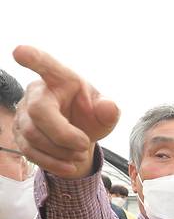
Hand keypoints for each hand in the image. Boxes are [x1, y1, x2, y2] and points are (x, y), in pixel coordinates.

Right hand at [12, 45, 119, 177]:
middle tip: (84, 145)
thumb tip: (110, 108)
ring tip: (79, 155)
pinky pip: (30, 152)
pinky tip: (69, 166)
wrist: (78, 137)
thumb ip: (108, 111)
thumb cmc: (89, 116)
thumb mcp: (104, 113)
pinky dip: (53, 164)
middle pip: (39, 112)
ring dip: (61, 152)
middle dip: (63, 135)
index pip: (45, 65)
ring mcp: (24, 113)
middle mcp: (37, 92)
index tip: (20, 52)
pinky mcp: (20, 134)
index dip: (33, 59)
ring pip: (33, 136)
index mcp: (60, 79)